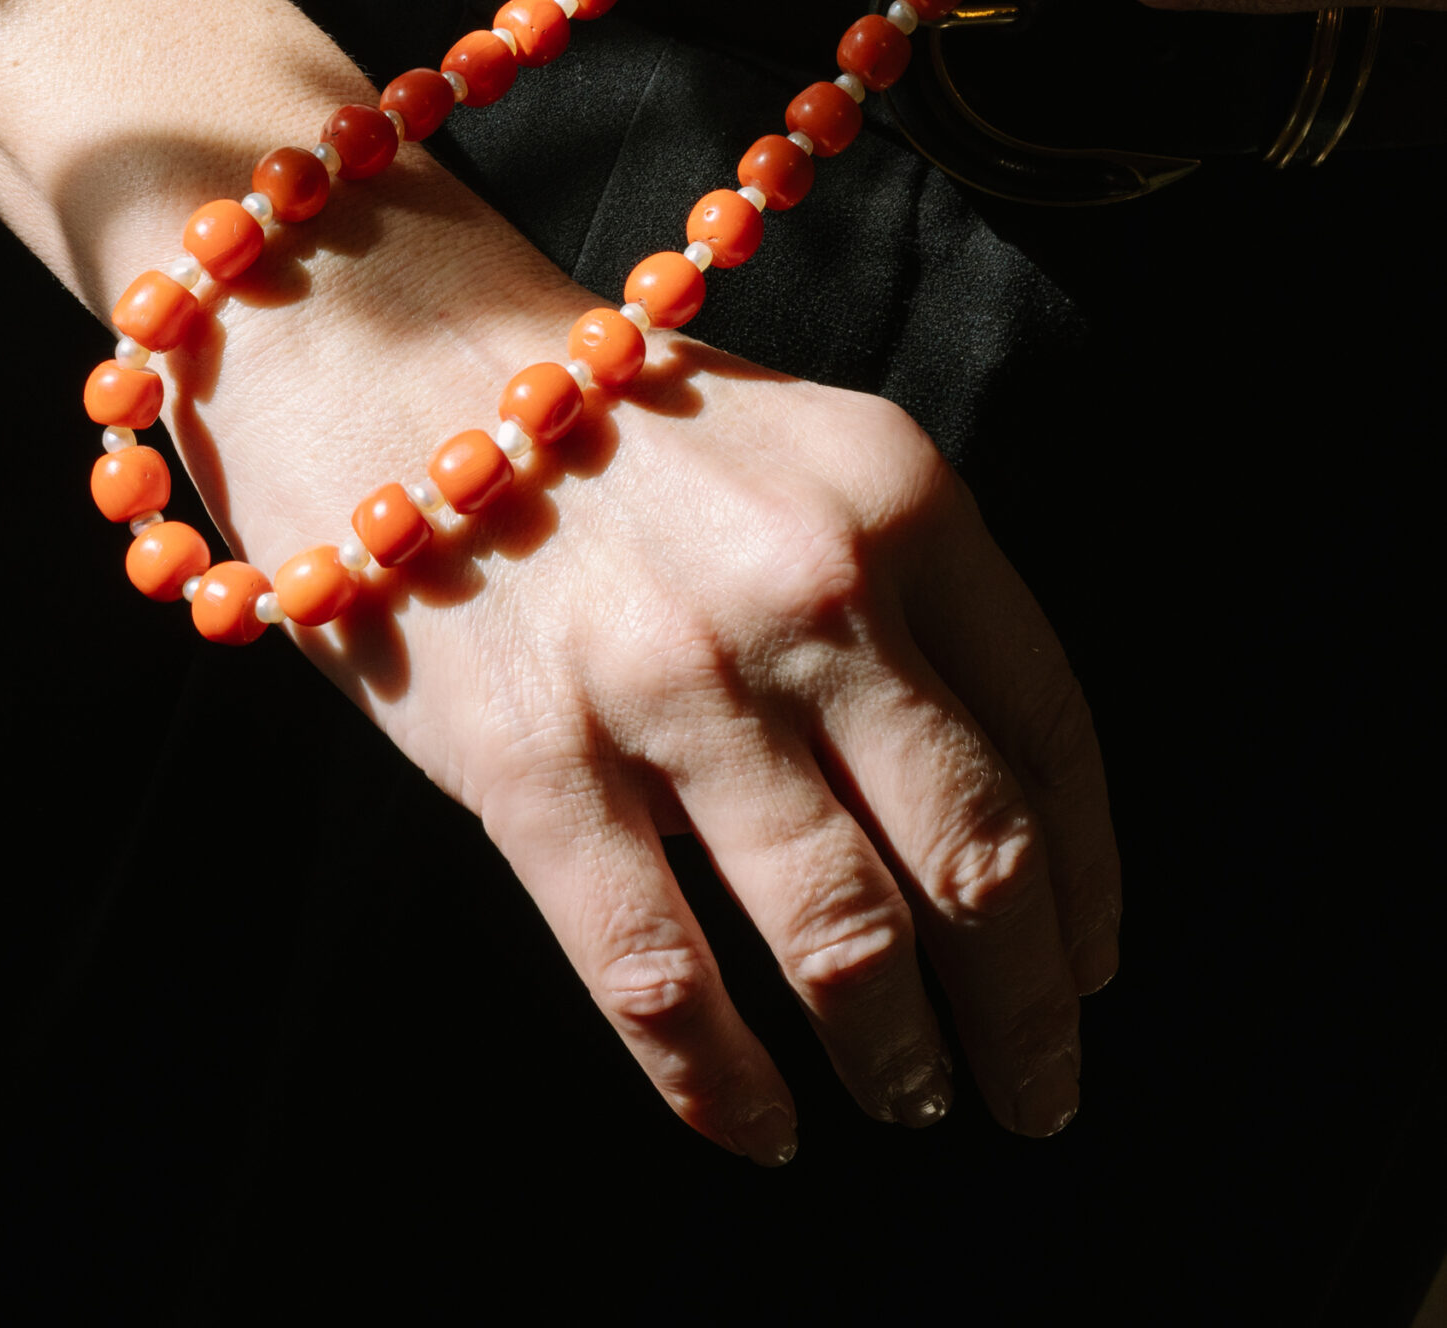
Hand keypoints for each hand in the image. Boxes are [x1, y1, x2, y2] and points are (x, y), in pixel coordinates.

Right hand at [0, 0, 1118, 1160]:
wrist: (379, 343)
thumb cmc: (607, 414)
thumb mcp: (804, 448)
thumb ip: (910, 597)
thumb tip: (1001, 817)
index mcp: (896, 490)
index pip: (1052, 732)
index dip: (1092, 886)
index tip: (1094, 970)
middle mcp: (803, 581)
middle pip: (974, 856)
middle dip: (1026, 1011)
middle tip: (1037, 1090)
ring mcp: (665, 675)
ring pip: (838, 934)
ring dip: (898, 1057)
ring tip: (915, 1104)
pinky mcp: (528, 757)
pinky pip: (659, 973)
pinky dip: (723, 1082)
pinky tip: (760, 1130)